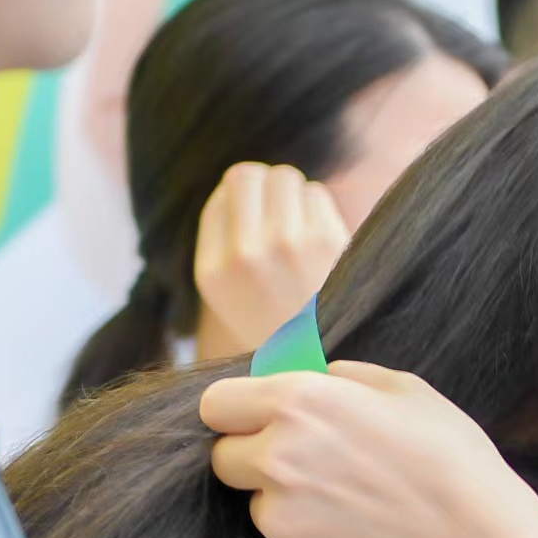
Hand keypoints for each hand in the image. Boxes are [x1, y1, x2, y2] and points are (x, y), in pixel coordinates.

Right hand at [191, 162, 351, 359]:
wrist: (323, 362)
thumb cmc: (278, 325)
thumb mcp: (228, 294)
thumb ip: (225, 239)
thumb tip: (242, 179)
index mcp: (212, 271)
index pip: (221, 195)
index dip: (242, 199)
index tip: (257, 218)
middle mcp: (244, 254)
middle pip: (249, 175)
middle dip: (265, 186)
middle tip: (280, 213)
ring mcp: (286, 244)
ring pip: (284, 178)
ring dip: (293, 196)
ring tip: (300, 231)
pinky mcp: (325, 240)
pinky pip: (316, 194)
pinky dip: (318, 209)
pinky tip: (320, 242)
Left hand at [202, 362, 537, 537]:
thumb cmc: (449, 458)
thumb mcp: (402, 389)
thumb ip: (340, 377)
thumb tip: (312, 377)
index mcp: (297, 404)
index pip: (214, 404)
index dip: (237, 413)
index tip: (258, 422)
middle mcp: (276, 458)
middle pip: (224, 458)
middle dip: (255, 459)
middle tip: (310, 467)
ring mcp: (280, 517)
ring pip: (256, 505)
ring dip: (286, 504)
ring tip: (347, 506)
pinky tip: (356, 537)